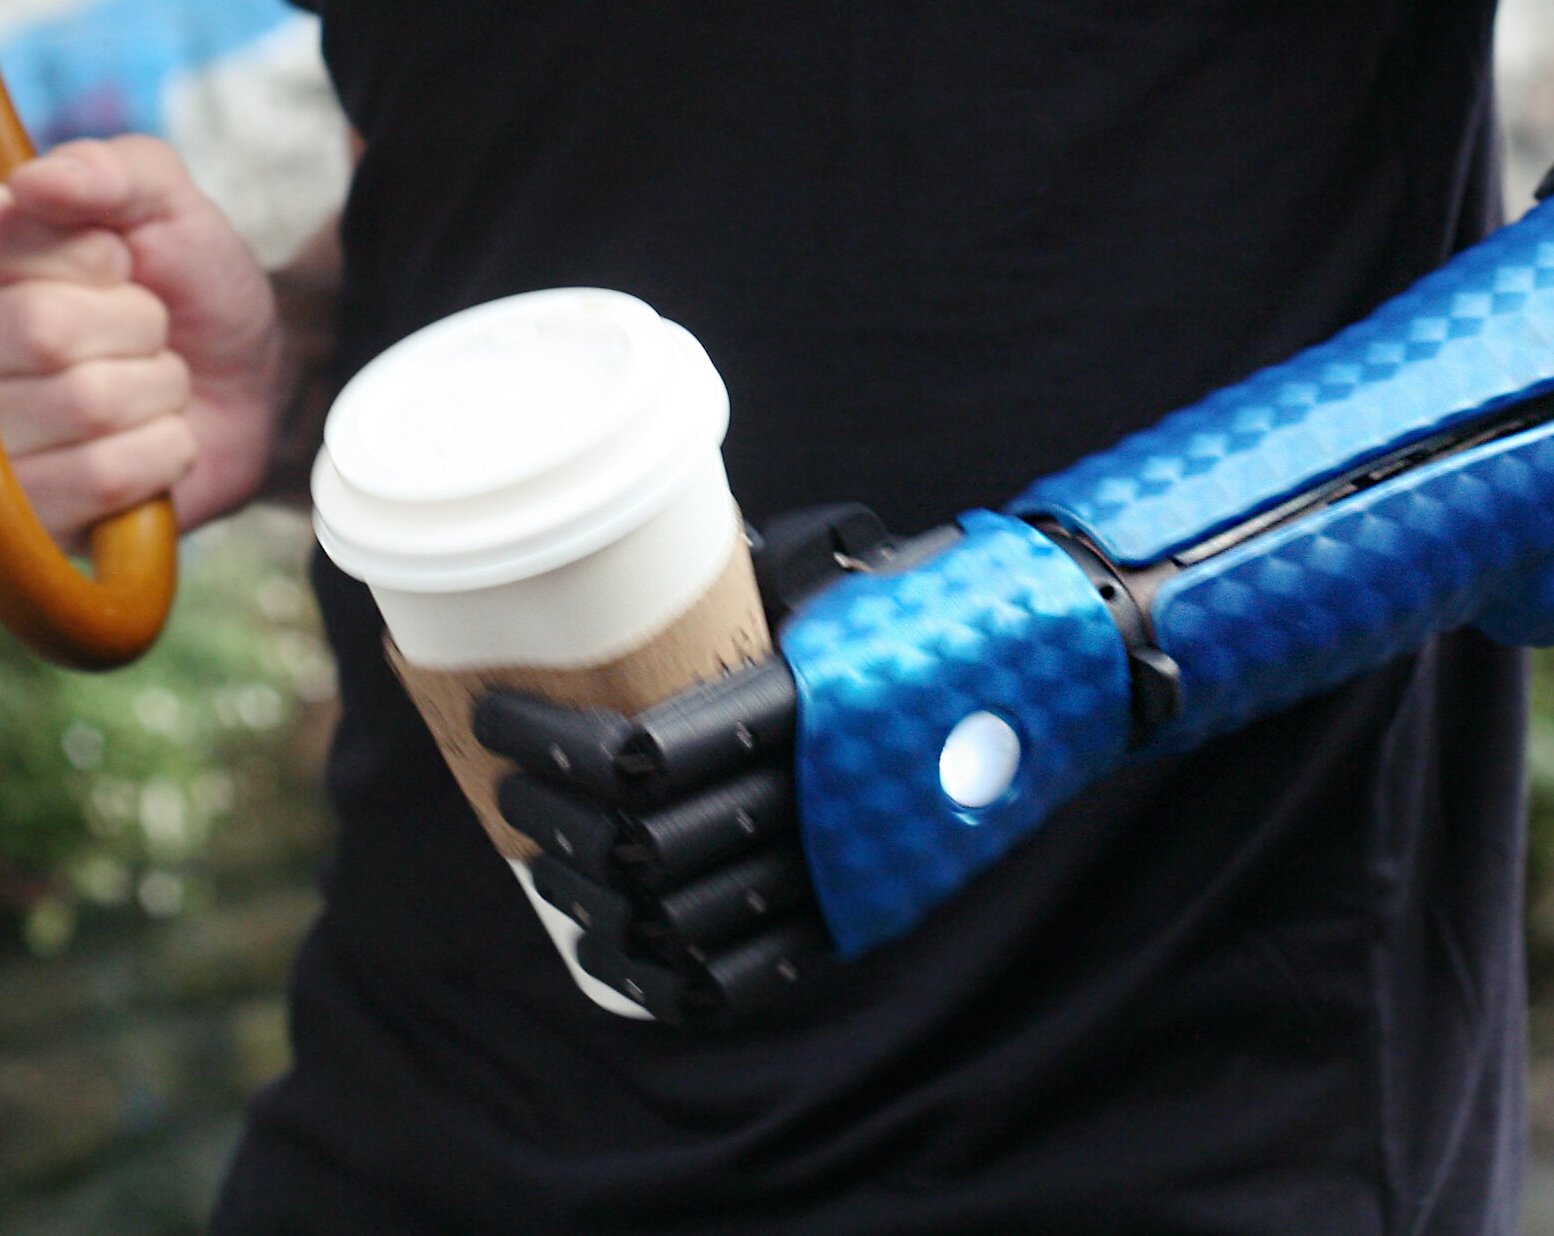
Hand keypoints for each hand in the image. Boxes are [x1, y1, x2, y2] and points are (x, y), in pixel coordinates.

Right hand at [0, 136, 283, 536]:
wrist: (238, 383)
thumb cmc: (179, 280)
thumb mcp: (163, 198)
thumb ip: (108, 168)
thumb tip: (32, 182)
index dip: (79, 250)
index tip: (112, 258)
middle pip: (41, 328)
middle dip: (135, 321)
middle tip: (145, 324)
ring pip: (83, 403)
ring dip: (155, 386)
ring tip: (148, 381)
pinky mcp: (4, 519)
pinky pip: (102, 477)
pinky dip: (161, 450)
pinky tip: (150, 440)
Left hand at [470, 505, 896, 1025]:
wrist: (1059, 666)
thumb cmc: (931, 607)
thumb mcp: (830, 584)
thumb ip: (736, 596)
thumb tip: (617, 574)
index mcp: (801, 708)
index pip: (636, 756)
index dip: (548, 744)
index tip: (494, 715)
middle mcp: (815, 800)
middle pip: (640, 845)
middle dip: (550, 818)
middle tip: (509, 783)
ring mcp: (837, 871)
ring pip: (673, 919)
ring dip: (588, 896)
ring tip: (545, 859)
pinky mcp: (855, 918)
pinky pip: (735, 978)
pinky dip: (658, 977)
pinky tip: (611, 949)